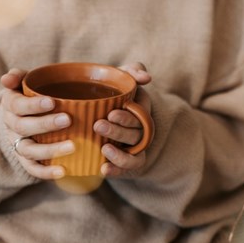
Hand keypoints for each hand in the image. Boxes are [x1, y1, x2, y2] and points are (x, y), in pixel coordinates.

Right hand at [0, 68, 74, 179]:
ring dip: (49, 150)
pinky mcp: (26, 161)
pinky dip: (46, 172)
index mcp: (11, 105)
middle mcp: (11, 127)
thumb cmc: (31, 96)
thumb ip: (19, 76)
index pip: (17, 105)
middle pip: (23, 128)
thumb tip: (6, 78)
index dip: (33, 105)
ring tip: (72, 146)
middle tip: (67, 120)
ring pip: (28, 150)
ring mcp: (18, 145)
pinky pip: (33, 169)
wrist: (25, 117)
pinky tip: (63, 171)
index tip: (52, 102)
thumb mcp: (24, 82)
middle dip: (45, 124)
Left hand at [93, 62, 152, 176]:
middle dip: (118, 131)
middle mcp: (140, 131)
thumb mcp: (121, 78)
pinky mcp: (125, 163)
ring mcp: (133, 148)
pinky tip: (103, 170)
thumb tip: (146, 77)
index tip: (111, 113)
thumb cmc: (111, 92)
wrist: (97, 111)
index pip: (140, 116)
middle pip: (135, 134)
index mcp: (140, 111)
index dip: (127, 117)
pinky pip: (127, 170)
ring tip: (103, 149)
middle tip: (98, 126)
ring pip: (133, 154)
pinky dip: (117, 171)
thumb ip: (132, 71)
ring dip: (120, 154)